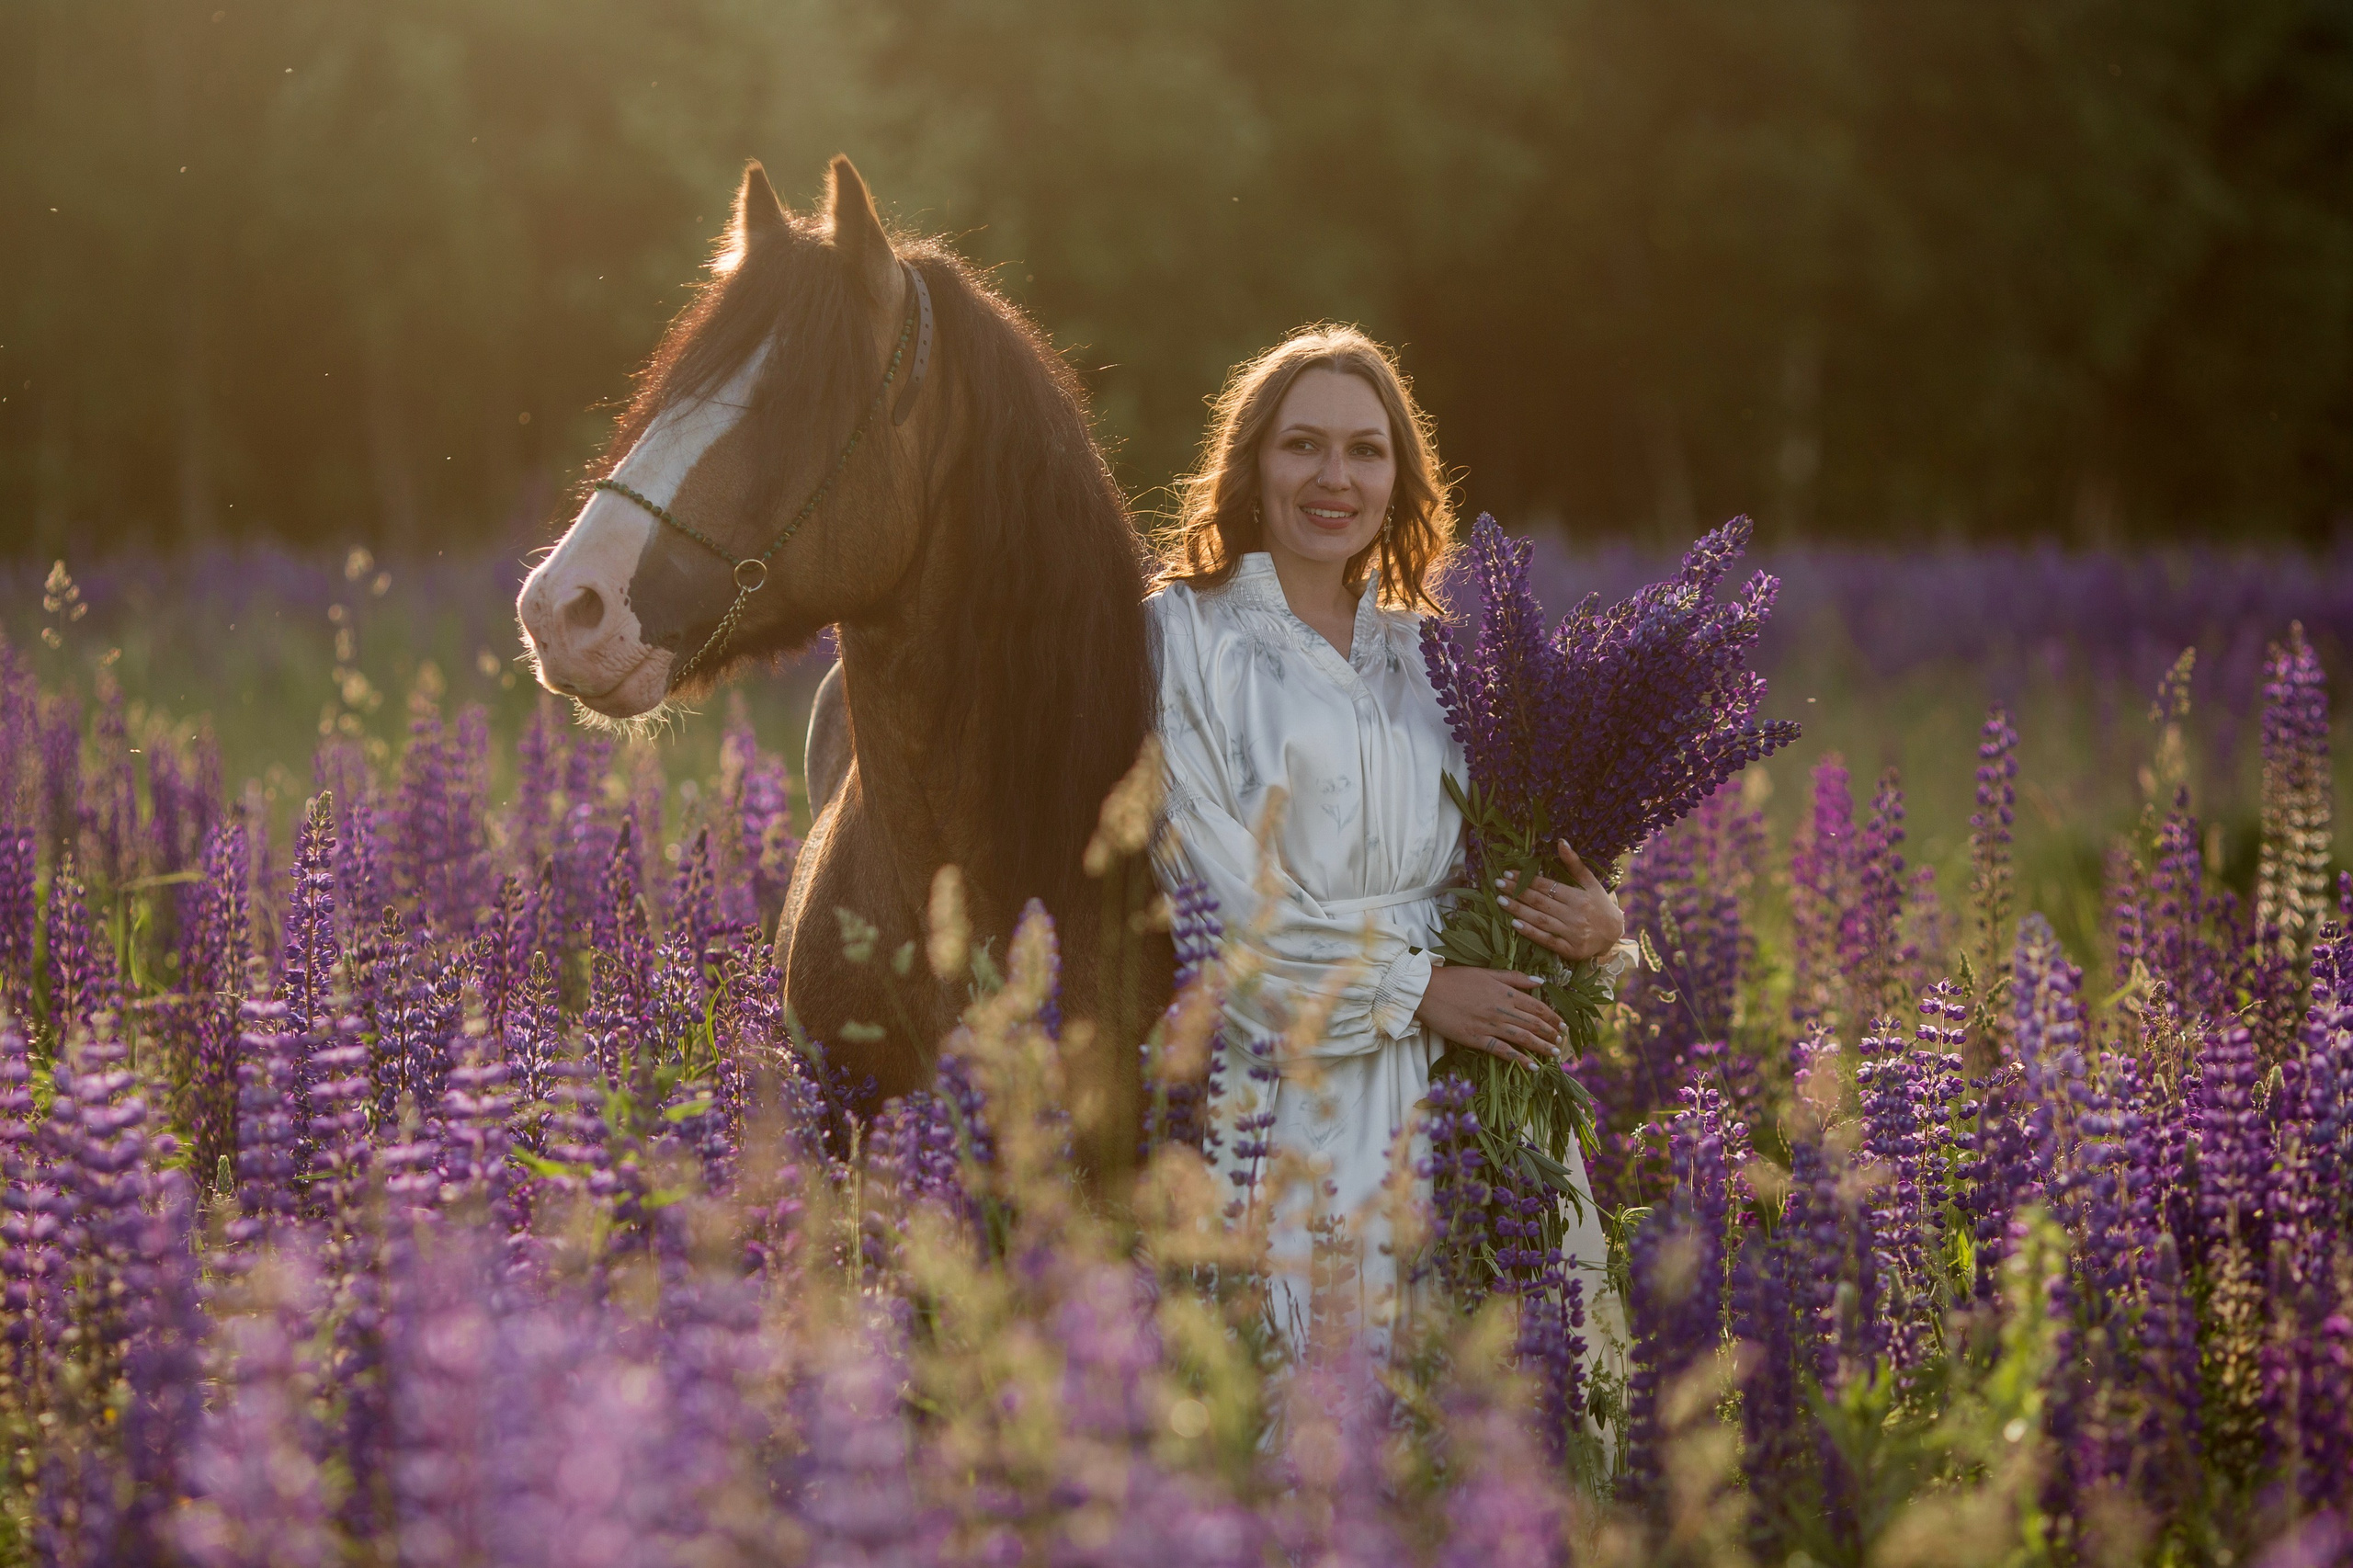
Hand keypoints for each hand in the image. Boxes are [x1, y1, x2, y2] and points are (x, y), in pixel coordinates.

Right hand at [1415, 965, 1563, 1066]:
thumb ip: (1514, 977)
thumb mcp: (1486, 971)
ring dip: (1541, 1047)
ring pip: (1523, 1037)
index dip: (1552, 1016)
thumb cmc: (1455, 978)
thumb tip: (1540, 980)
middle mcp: (1502, 1009)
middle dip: (1551, 1033)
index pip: (1537, 1006)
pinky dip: (1519, 1059)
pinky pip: (1502, 1050)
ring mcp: (1489, 1025)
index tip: (1562, 1025)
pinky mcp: (1476, 1039)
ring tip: (1554, 1054)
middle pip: (1533, 1023)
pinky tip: (1532, 1066)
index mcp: (1505, 992)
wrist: (1426, 990)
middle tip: (1561, 1042)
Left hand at [1497, 840, 1624, 962]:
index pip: (1548, 887)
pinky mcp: (1570, 950)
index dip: (1527, 879)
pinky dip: (1530, 932)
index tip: (1509, 873)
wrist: (1615, 935)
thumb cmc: (1600, 905)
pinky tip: (1514, 924)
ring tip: (1500, 900)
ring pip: (1540, 920)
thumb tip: (1561, 842)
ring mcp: (1572, 934)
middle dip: (1517, 892)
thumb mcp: (1591, 883)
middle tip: (1498, 884)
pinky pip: (1547, 940)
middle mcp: (1576, 915)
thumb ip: (1575, 864)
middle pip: (1541, 902)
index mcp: (1580, 897)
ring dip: (1518, 910)